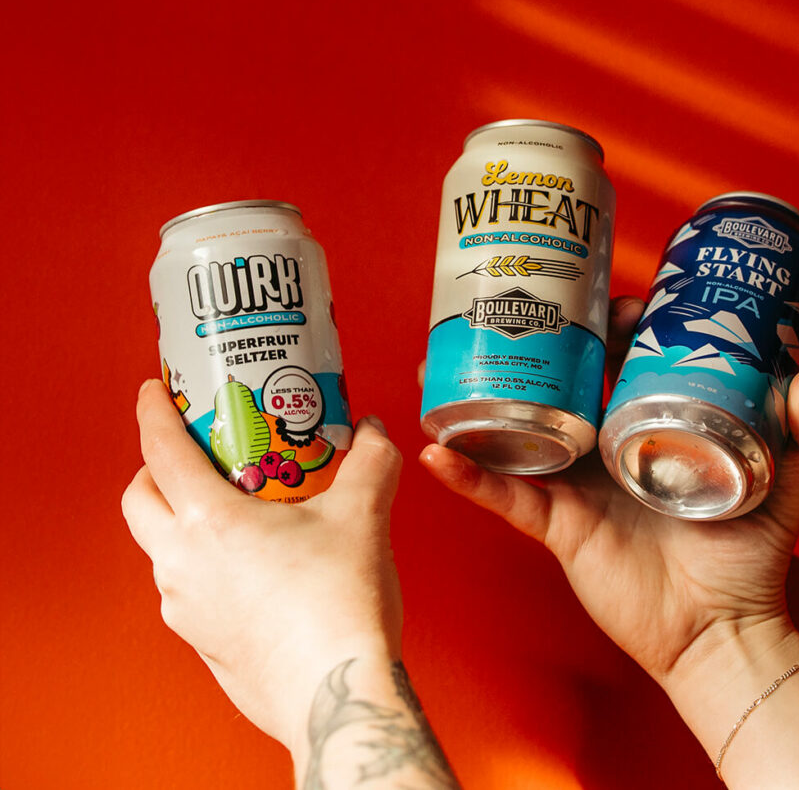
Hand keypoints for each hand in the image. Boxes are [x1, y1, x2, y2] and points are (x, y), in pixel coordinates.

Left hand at [122, 380, 403, 752]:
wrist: (338, 694)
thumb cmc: (338, 607)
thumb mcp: (363, 515)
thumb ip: (370, 461)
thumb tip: (372, 432)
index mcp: (208, 521)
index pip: (159, 450)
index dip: (154, 411)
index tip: (155, 391)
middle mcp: (181, 565)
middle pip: (140, 500)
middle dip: (155, 469)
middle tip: (195, 453)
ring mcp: (187, 610)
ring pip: (162, 549)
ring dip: (183, 520)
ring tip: (237, 510)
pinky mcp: (203, 643)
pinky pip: (189, 589)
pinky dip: (205, 564)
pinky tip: (254, 568)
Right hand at [419, 296, 798, 683]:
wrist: (721, 630)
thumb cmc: (748, 556)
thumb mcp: (783, 484)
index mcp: (648, 430)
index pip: (620, 363)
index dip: (610, 326)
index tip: (609, 297)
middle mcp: (604, 449)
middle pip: (560, 383)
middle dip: (536, 344)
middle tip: (519, 303)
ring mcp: (576, 485)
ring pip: (516, 430)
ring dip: (475, 398)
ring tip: (437, 360)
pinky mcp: (558, 525)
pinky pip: (504, 496)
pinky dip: (468, 476)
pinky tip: (435, 449)